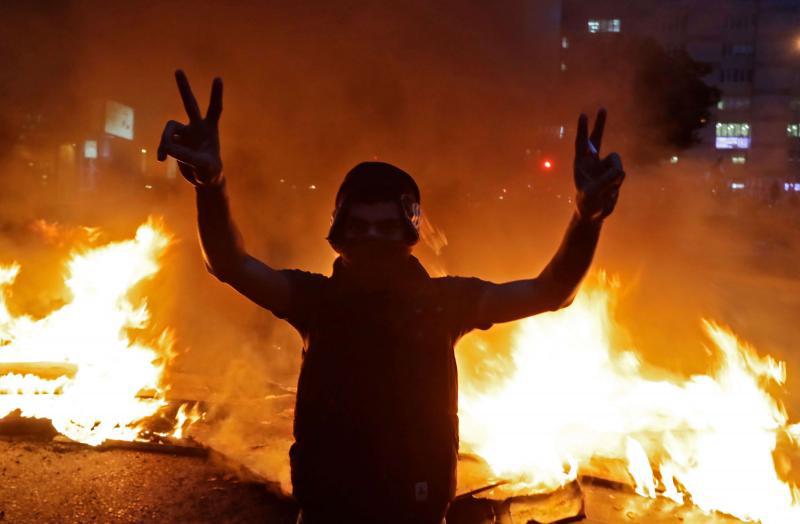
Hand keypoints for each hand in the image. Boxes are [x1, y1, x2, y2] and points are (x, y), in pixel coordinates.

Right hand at [157, 70, 222, 185]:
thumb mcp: (203, 166)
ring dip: (165, 140)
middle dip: (184, 88)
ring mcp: (186, 133)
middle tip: (178, 69)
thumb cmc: (211, 172)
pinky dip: (162, 149)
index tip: (218, 78)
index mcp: (210, 129)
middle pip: (190, 103)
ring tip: (164, 155)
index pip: (215, 109)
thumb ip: (187, 156)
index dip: (216, 95)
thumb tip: (168, 146)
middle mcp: (197, 127)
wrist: (205, 180)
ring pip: (170, 128)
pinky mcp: (176, 142)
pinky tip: (161, 159)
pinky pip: (165, 142)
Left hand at [573, 109, 624, 221]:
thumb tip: (620, 170)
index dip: (583, 130)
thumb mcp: (594, 192)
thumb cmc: (588, 202)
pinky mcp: (614, 172)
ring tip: (606, 189)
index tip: (583, 115)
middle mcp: (592, 161)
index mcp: (581, 164)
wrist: (594, 211)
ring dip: (614, 176)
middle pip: (597, 138)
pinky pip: (621, 172)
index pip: (582, 143)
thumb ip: (606, 180)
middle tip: (602, 108)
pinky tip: (612, 189)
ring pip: (616, 162)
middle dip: (600, 124)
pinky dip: (618, 182)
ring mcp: (603, 165)